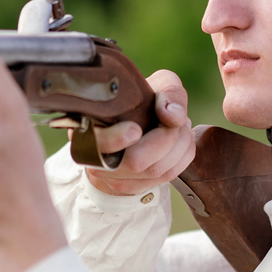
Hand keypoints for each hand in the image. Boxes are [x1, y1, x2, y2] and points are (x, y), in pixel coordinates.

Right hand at [85, 69, 194, 195]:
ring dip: (180, 145)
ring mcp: (114, 178)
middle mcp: (95, 158)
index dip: (114, 139)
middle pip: (136, 161)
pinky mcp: (133, 187)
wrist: (135, 122)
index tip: (135, 129)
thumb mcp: (155, 84)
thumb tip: (173, 118)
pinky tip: (181, 141)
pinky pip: (168, 176)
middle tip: (175, 119)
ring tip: (180, 127)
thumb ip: (168, 93)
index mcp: (88, 128)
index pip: (94, 142)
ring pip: (156, 170)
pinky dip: (183, 156)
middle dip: (167, 137)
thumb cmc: (143, 100)